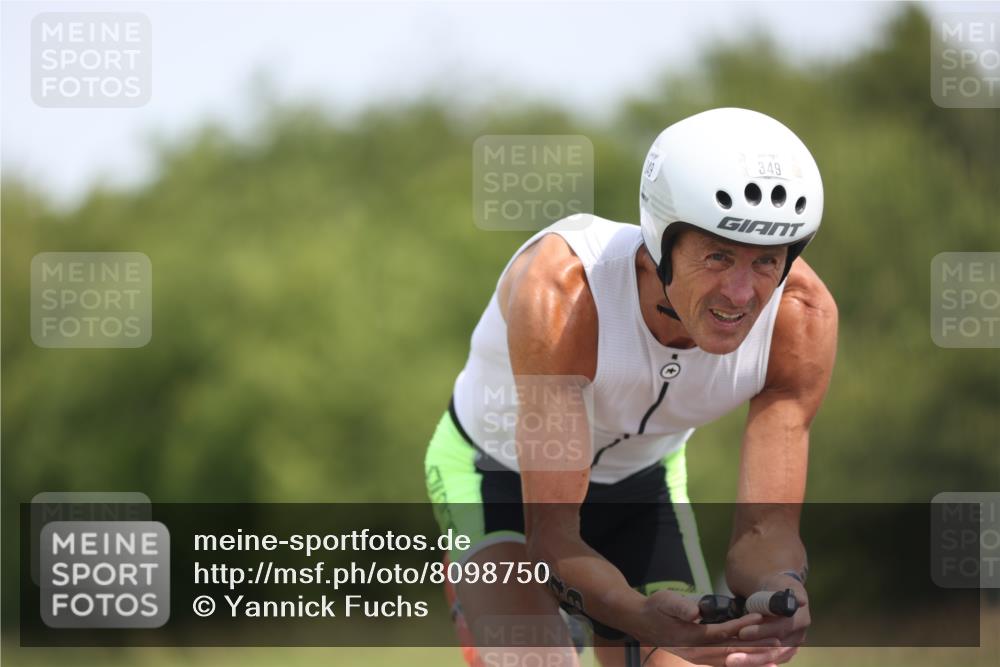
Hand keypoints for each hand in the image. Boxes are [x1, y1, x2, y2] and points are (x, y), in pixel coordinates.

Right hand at [637, 590, 791, 666]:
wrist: (640, 621)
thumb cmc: (655, 608)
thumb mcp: (665, 601)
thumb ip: (680, 607)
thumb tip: (695, 612)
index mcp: (691, 638)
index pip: (722, 634)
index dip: (742, 627)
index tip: (761, 619)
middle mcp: (696, 653)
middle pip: (731, 652)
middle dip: (756, 649)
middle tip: (779, 644)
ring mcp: (698, 658)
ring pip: (730, 661)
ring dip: (753, 660)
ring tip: (775, 658)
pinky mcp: (700, 659)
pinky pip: (724, 663)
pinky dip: (741, 663)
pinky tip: (756, 663)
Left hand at [736, 574, 810, 661]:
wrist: (776, 594)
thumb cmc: (772, 587)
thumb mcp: (775, 585)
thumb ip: (778, 596)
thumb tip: (800, 601)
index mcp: (800, 615)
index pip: (781, 627)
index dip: (762, 632)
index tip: (742, 633)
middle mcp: (799, 633)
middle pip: (777, 649)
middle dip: (753, 654)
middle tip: (731, 658)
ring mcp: (792, 645)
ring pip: (772, 658)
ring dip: (752, 661)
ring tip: (731, 662)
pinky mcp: (783, 653)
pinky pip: (769, 661)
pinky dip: (754, 662)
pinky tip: (738, 663)